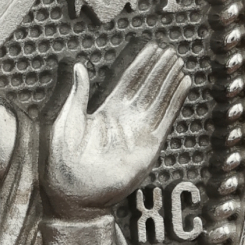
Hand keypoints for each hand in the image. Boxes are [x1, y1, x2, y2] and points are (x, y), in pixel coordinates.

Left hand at [42, 43, 190, 217]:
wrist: (72, 198)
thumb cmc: (61, 163)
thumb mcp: (64, 122)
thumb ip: (76, 95)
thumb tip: (78, 65)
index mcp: (104, 112)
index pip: (127, 81)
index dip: (140, 64)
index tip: (151, 46)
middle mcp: (124, 120)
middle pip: (146, 87)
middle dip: (158, 69)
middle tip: (171, 50)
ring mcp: (138, 133)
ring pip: (158, 99)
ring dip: (169, 81)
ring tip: (180, 62)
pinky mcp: (148, 148)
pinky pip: (165, 120)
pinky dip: (174, 102)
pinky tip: (183, 85)